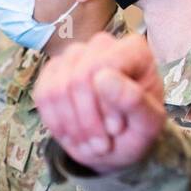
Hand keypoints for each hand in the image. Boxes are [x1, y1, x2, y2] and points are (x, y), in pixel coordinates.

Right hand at [33, 32, 165, 173]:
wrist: (115, 143)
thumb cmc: (136, 131)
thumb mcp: (148, 125)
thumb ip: (135, 101)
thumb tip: (103, 77)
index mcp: (133, 51)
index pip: (104, 66)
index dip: (105, 104)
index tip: (115, 129)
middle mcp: (102, 45)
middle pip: (78, 78)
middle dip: (87, 120)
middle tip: (101, 145)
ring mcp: (74, 55)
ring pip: (57, 88)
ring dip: (71, 126)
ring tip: (89, 143)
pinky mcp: (52, 70)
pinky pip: (42, 95)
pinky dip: (55, 123)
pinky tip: (72, 134)